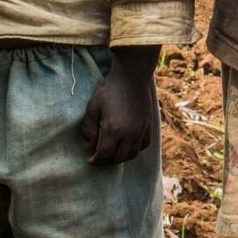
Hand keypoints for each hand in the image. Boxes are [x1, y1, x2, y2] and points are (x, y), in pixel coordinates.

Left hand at [81, 48, 159, 165]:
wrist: (132, 76)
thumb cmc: (110, 90)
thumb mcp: (93, 108)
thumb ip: (89, 130)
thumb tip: (89, 147)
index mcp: (114, 130)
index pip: (104, 155)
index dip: (95, 160)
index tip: (90, 160)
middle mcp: (130, 133)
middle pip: (118, 158)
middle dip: (107, 161)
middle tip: (99, 157)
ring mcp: (141, 130)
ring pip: (132, 154)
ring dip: (121, 157)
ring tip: (112, 153)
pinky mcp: (148, 125)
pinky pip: (143, 145)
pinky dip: (134, 150)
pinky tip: (126, 145)